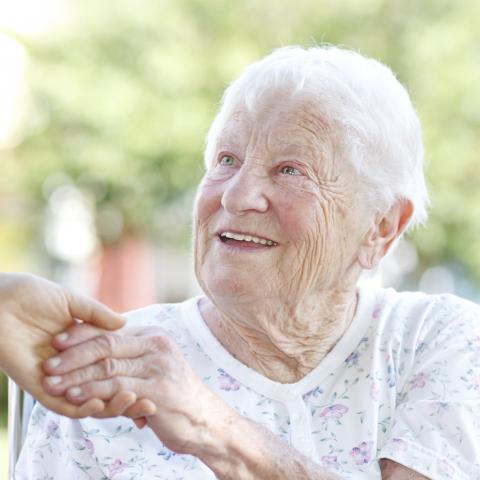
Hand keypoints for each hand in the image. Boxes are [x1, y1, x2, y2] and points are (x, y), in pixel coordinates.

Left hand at [0, 272, 136, 416]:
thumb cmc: (30, 295)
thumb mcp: (72, 302)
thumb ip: (96, 315)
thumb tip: (125, 324)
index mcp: (77, 343)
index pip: (110, 362)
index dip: (131, 369)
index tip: (153, 373)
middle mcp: (69, 363)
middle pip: (103, 386)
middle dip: (126, 395)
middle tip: (149, 399)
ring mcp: (56, 376)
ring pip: (86, 400)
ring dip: (109, 404)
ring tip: (132, 400)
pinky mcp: (39, 387)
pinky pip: (62, 406)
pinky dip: (82, 408)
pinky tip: (101, 405)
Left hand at [43, 323, 227, 452]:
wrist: (202, 417)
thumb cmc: (172, 392)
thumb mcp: (153, 365)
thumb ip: (130, 354)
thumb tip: (96, 346)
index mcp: (153, 336)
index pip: (111, 330)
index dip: (82, 334)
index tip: (57, 340)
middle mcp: (157, 346)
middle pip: (107, 344)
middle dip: (74, 354)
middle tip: (49, 364)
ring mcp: (159, 366)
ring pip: (108, 366)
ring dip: (77, 375)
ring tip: (53, 383)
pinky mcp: (158, 390)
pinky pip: (117, 389)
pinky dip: (92, 392)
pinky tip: (75, 397)